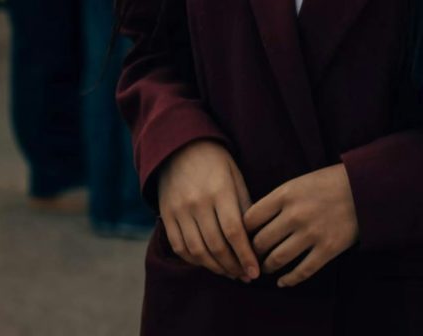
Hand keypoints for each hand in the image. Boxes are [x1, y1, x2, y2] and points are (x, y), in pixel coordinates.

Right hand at [158, 139, 259, 281]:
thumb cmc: (215, 161)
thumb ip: (244, 205)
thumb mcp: (235, 176)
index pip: (234, 231)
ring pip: (197, 251)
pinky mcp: (167, 215)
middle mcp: (197, 203)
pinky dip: (195, 260)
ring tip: (230, 273)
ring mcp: (179, 210)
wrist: (179, 146)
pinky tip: (208, 263)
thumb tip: (255, 238)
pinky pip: (180, 247)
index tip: (255, 272)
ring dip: (215, 267)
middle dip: (233, 266)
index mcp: (219, 190)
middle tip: (245, 276)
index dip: (245, 255)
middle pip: (216, 245)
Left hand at [244, 164, 358, 287]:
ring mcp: (311, 233)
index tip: (244, 238)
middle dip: (253, 253)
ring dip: (268, 268)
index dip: (243, 231)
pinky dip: (289, 280)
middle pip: (261, 242)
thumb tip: (254, 224)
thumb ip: (277, 201)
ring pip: (278, 259)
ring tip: (266, 268)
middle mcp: (295, 215)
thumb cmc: (327, 183)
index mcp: (285, 194)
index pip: (250, 219)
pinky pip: (302, 271)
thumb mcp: (297, 183)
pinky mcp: (327, 249)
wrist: (363, 187)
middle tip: (253, 257)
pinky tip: (283, 282)